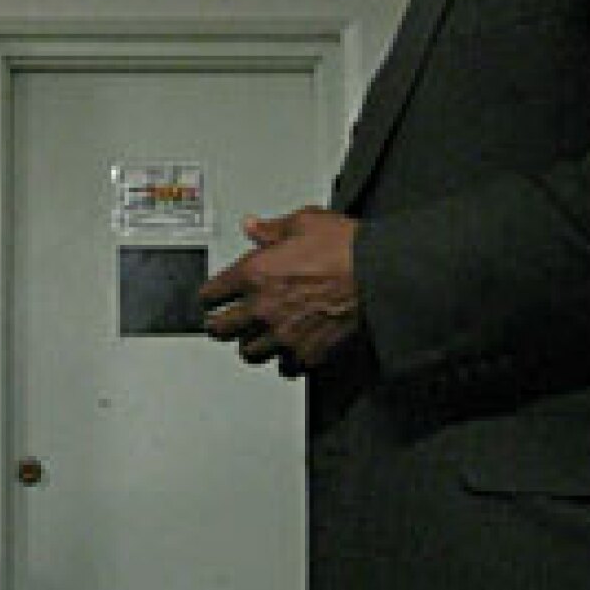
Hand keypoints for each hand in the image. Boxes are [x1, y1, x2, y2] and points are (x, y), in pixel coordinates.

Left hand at [199, 206, 359, 369]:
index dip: (208, 295)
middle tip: (219, 323)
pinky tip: (285, 350)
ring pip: (248, 352)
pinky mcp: (307, 353)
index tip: (209, 298)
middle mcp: (263, 308)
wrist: (380, 276)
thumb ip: (272, 229)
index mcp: (255, 273)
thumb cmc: (346, 248)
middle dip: (217, 324)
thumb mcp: (304, 222)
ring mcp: (284, 335)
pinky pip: (283, 366)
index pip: (212, 293)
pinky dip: (282, 360)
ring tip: (251, 338)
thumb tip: (253, 227)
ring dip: (248, 344)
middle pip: (220, 329)